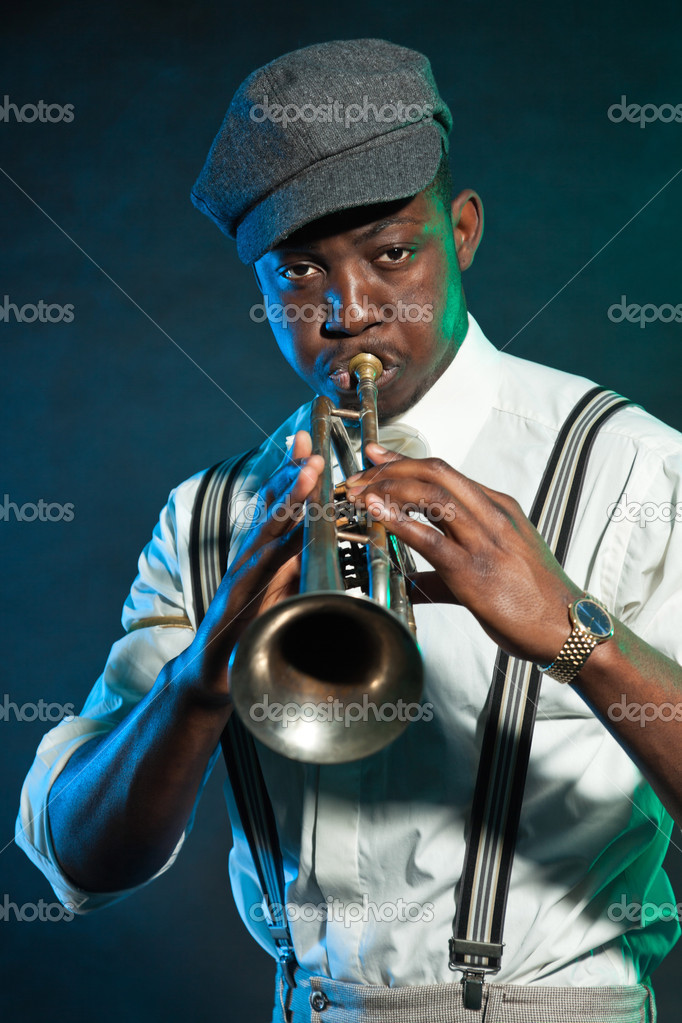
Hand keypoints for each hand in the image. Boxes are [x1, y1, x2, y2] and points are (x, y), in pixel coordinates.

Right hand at [182, 431, 323, 700]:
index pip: (279, 504)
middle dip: (292, 475)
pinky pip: (261, 572)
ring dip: (290, 500)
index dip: (292, 474)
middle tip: (311, 447)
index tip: (306, 443)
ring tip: (307, 474)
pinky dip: (275, 551)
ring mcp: (244, 575)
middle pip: (273, 507)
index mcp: (264, 552)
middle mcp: (252, 557)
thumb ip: (296, 566)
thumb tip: (321, 542)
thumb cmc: (250, 631)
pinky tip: (289, 534)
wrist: (212, 672)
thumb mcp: (281, 592)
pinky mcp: (240, 600)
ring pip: (270, 530)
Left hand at [345, 443, 580, 663]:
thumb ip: (446, 570)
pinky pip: (431, 538)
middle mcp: (491, 516)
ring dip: (388, 489)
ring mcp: (484, 541)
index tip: (374, 456)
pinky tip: (377, 513)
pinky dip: (399, 520)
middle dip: (389, 470)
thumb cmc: (535, 600)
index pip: (444, 472)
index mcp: (498, 509)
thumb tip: (413, 582)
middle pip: (433, 473)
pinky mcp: (475, 571)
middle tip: (358, 479)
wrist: (569, 628)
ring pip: (431, 496)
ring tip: (360, 494)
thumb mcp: (495, 568)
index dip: (403, 460)